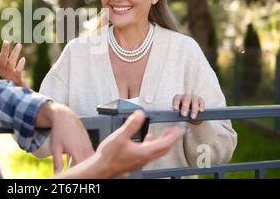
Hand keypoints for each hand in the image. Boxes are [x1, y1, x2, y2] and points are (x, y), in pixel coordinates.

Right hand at [0, 40, 28, 87]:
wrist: (20, 95)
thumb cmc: (12, 80)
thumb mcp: (5, 69)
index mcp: (1, 71)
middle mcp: (4, 74)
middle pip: (2, 62)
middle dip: (4, 51)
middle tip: (6, 41)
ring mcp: (11, 77)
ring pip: (10, 64)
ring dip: (14, 54)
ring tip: (19, 44)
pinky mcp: (18, 80)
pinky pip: (18, 72)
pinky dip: (20, 65)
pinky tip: (23, 58)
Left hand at [36, 101, 93, 172]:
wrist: (65, 117)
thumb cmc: (59, 131)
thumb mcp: (56, 148)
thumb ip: (57, 163)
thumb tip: (57, 175)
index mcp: (77, 151)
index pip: (82, 169)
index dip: (81, 175)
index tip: (76, 177)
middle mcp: (85, 149)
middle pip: (89, 166)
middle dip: (86, 172)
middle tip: (79, 175)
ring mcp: (89, 145)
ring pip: (92, 161)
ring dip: (88, 167)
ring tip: (81, 170)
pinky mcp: (89, 143)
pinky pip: (92, 155)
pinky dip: (89, 161)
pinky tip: (83, 163)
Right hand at [55, 110, 184, 178]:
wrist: (101, 168)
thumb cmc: (109, 155)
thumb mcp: (120, 136)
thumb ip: (131, 125)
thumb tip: (140, 114)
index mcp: (145, 152)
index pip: (165, 143)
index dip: (174, 135)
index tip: (181, 129)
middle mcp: (145, 158)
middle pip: (164, 148)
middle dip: (172, 138)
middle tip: (177, 130)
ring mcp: (141, 160)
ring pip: (157, 151)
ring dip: (163, 141)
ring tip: (166, 133)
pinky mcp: (135, 160)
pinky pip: (149, 152)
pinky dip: (152, 144)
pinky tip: (148, 139)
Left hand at [172, 94, 204, 124]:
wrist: (191, 115)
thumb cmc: (183, 112)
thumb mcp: (179, 113)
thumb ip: (178, 113)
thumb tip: (176, 115)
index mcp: (179, 98)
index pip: (176, 99)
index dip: (176, 103)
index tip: (175, 109)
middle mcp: (186, 96)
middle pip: (185, 100)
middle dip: (185, 107)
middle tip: (184, 115)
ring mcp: (193, 97)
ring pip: (194, 101)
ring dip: (193, 109)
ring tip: (192, 117)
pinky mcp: (200, 100)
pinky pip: (201, 102)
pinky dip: (201, 106)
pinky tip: (200, 111)